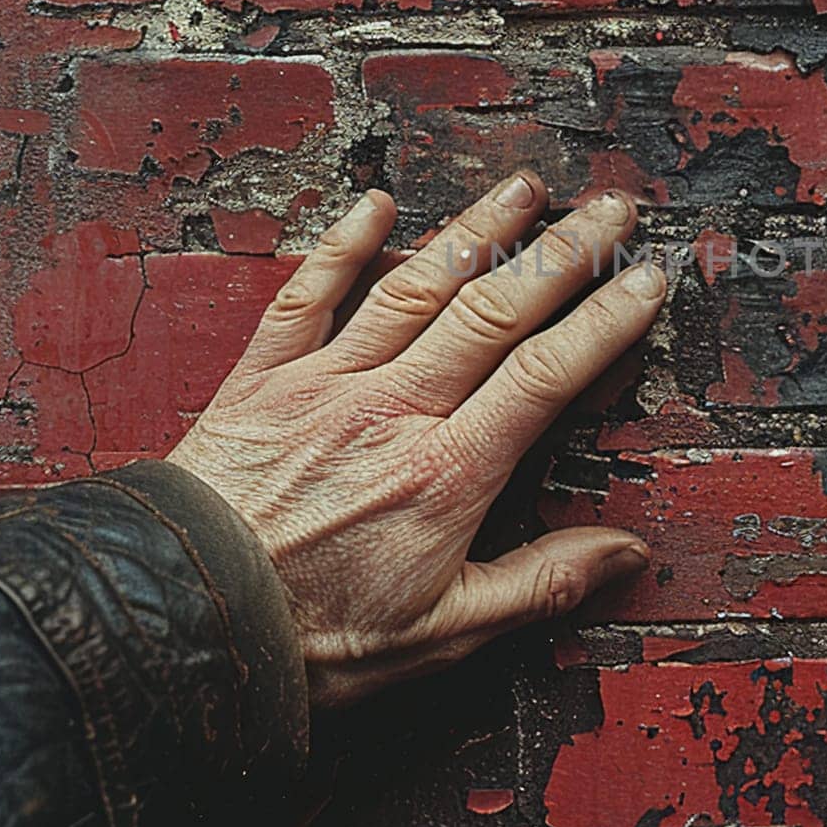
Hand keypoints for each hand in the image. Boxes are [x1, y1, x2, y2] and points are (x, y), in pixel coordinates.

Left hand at [166, 173, 664, 706]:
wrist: (181, 624)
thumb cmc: (313, 638)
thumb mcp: (444, 634)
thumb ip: (541, 584)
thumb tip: (626, 555)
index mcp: (447, 473)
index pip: (545, 374)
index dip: (603, 322)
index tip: (646, 280)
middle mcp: (393, 411)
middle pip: (494, 311)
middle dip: (564, 252)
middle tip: (611, 208)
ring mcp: (326, 385)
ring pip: (415, 287)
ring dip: (475, 231)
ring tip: (525, 188)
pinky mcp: (263, 380)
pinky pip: (307, 296)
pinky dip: (342, 245)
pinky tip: (375, 206)